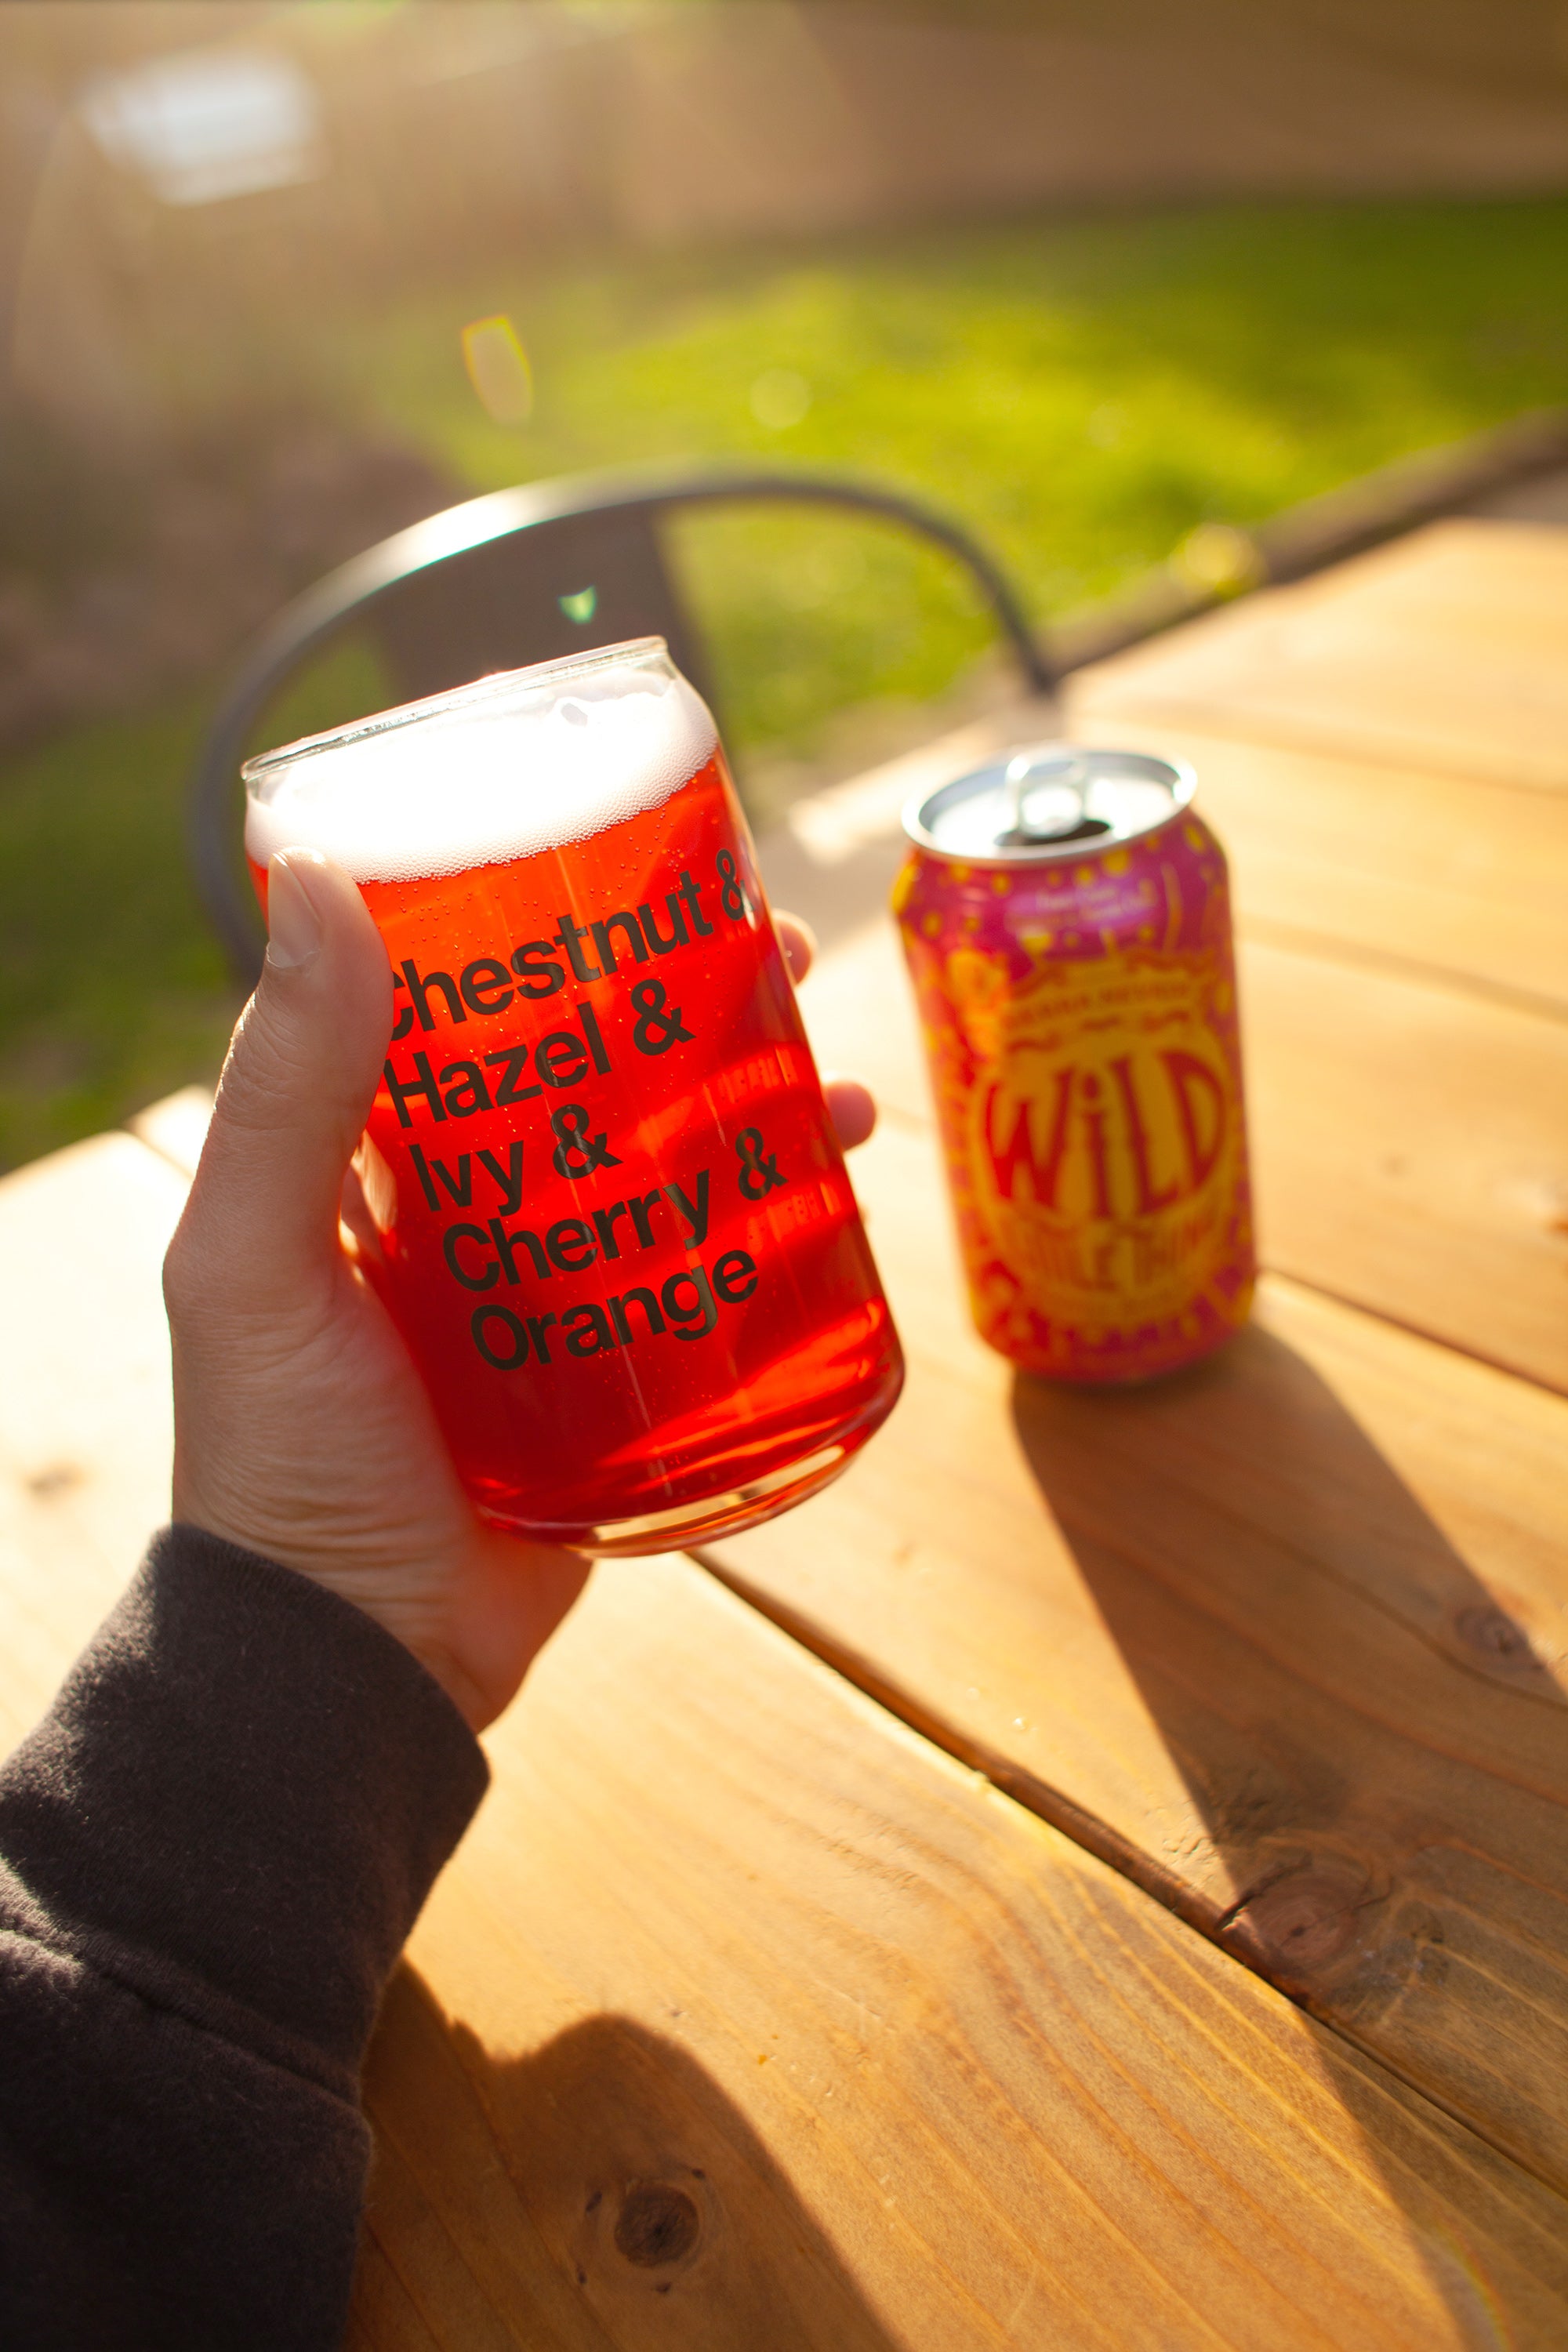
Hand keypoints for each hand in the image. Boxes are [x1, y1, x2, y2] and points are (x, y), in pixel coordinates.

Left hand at [164, 851, 873, 1731]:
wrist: (360, 1661)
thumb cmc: (281, 1464)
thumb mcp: (257, 1265)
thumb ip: (284, 1091)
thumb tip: (314, 880)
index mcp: (380, 1163)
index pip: (478, 1005)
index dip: (563, 929)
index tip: (646, 871)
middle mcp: (477, 1211)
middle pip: (607, 1072)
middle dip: (701, 1007)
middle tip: (785, 952)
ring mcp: (561, 1294)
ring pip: (681, 1165)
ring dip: (767, 1110)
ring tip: (841, 1087)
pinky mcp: (630, 1377)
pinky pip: (719, 1282)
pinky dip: (785, 1235)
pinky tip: (844, 1201)